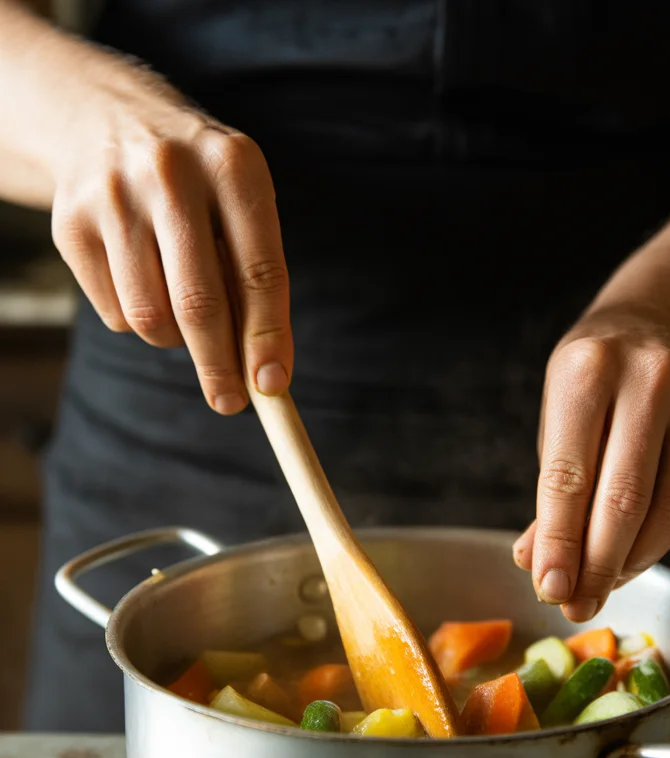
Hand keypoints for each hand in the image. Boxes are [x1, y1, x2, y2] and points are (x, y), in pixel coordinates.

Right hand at [50, 65, 290, 413]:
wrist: (106, 117)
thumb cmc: (199, 183)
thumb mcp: (241, 204)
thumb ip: (256, 277)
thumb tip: (264, 371)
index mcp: (232, 165)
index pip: (259, 271)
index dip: (267, 337)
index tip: (272, 386)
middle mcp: (171, 174)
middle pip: (199, 302)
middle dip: (219, 365)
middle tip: (229, 402)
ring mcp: (113, 197)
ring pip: (151, 317)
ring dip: (176, 342)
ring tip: (186, 319)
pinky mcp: (70, 224)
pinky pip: (116, 314)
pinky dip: (140, 323)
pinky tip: (146, 285)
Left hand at [513, 309, 669, 621]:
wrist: (660, 327)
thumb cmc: (596, 391)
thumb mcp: (558, 427)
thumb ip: (551, 498)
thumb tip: (540, 569)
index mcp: (586, 369)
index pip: (567, 478)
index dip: (559, 545)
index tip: (551, 592)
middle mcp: (652, 373)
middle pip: (624, 502)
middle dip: (598, 567)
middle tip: (581, 604)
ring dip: (637, 559)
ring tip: (612, 574)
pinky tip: (657, 513)